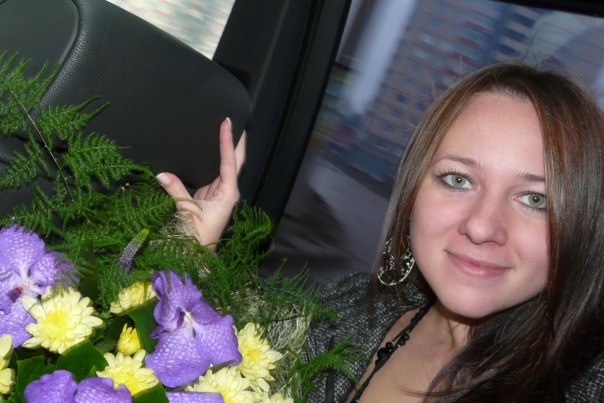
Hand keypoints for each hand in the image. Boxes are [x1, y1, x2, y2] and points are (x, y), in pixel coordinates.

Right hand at [156, 118, 245, 248]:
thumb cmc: (196, 239)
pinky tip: (210, 148)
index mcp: (228, 194)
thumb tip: (161, 174)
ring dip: (226, 147)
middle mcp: (227, 191)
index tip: (227, 122)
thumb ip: (176, 192)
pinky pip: (212, 172)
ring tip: (226, 127)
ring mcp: (218, 192)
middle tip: (237, 119)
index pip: (229, 162)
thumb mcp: (186, 214)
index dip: (227, 141)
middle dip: (237, 140)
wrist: (196, 256)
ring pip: (225, 165)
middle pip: (235, 160)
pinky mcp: (208, 195)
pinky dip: (212, 158)